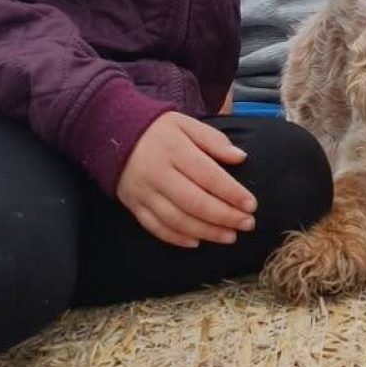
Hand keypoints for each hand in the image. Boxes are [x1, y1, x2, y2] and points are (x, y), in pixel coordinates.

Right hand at [117, 111, 257, 247]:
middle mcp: (157, 173)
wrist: (114, 135)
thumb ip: (214, 140)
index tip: (251, 205)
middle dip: (224, 216)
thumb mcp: (187, 124)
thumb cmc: (159, 130)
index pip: (208, 176)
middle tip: (247, 224)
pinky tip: (197, 241)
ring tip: (230, 236)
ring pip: (176, 219)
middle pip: (194, 202)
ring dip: (206, 232)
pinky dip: (176, 238)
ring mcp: (144, 192)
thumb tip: (241, 158)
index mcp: (174, 150)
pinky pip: (155, 227)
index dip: (232, 193)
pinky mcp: (134, 206)